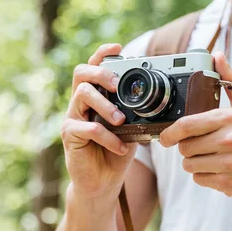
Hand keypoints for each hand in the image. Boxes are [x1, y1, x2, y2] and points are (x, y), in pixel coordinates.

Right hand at [61, 43, 137, 200]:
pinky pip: (88, 128)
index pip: (94, 67)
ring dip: (105, 105)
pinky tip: (121, 147)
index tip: (118, 47)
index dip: (103, 54)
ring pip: (82, 95)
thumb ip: (137, 111)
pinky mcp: (70, 136)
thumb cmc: (116, 151)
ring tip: (121, 120)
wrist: (102, 183)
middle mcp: (80, 103)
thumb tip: (161, 97)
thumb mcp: (132, 127)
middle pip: (81, 73)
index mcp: (95, 97)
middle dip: (100, 72)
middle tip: (116, 84)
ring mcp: (73, 118)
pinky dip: (108, 137)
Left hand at [160, 52, 231, 211]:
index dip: (170, 133)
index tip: (165, 138)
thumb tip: (217, 56)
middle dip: (188, 148)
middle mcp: (228, 140)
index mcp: (229, 119)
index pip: (187, 125)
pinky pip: (199, 179)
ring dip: (195, 162)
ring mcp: (228, 163)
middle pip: (185, 147)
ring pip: (189, 165)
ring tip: (212, 157)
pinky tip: (219, 169)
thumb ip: (230, 79)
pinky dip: (205, 176)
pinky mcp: (227, 183)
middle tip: (201, 146)